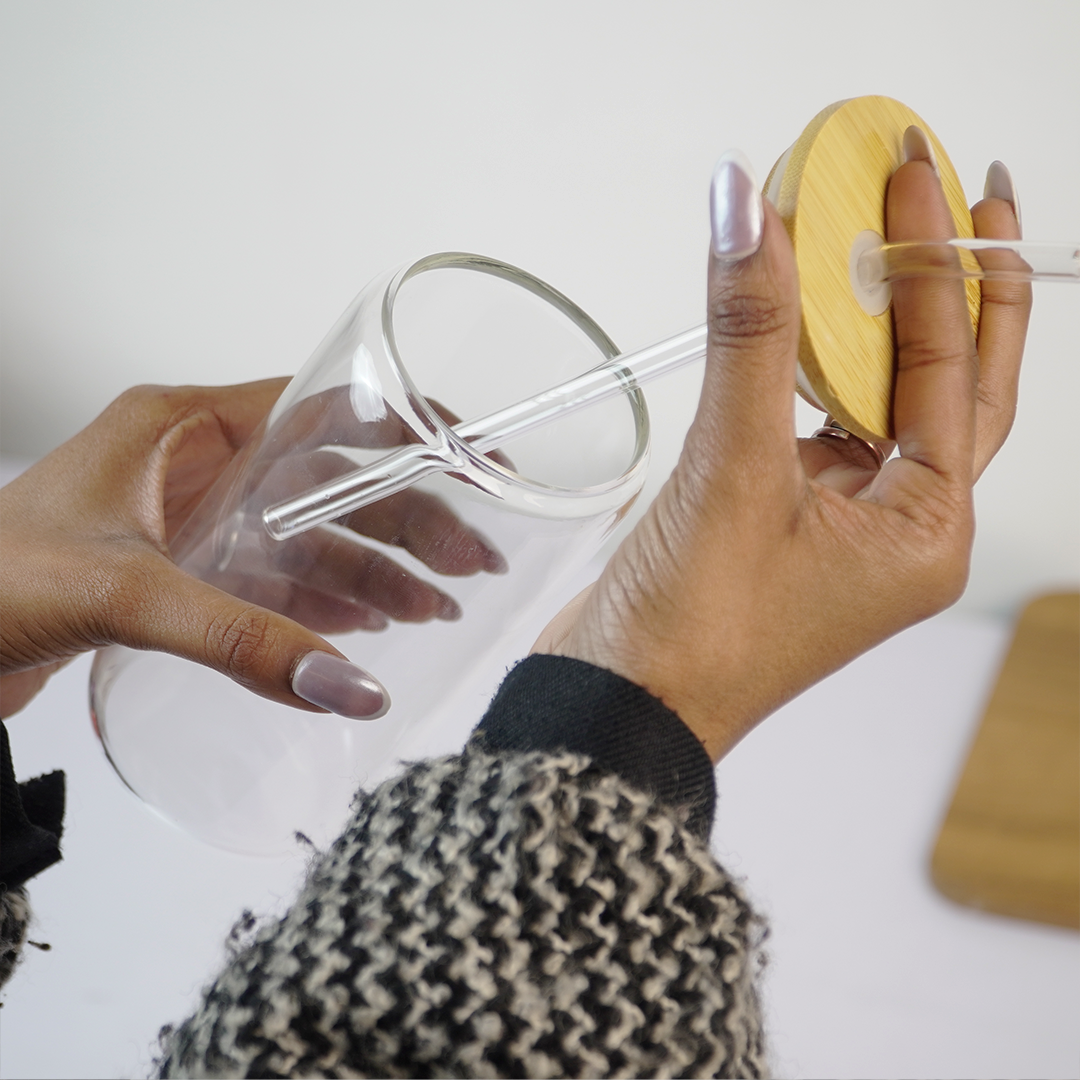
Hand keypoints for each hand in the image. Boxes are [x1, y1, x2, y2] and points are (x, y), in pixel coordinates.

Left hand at [0, 380, 503, 718]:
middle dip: (408, 521)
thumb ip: (240, 639)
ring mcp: (189, 519)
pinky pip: (272, 577)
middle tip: (473, 562)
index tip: (474, 463)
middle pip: (331, 481)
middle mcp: (195, 461)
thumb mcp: (126, 594)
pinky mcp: (180, 572)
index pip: (325, 409)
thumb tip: (350, 686)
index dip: (409, 433)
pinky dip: (323, 601)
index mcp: (183, 423)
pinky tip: (367, 626)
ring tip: (437, 606)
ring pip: (308, 535)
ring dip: (376, 569)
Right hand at [534, 141, 1029, 761]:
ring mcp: (839, 525)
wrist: (619, 709)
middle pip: (948, 381)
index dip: (937, 263)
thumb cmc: (692, 635)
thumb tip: (749, 212)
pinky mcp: (780, 518)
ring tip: (865, 231)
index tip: (915, 177)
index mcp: (924, 532)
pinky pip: (815, 421)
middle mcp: (896, 528)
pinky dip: (809, 363)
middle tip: (940, 191)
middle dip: (947, 283)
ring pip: (877, 399)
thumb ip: (749, 334)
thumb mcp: (730, 472)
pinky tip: (797, 316)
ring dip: (870, 319)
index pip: (954, 369)